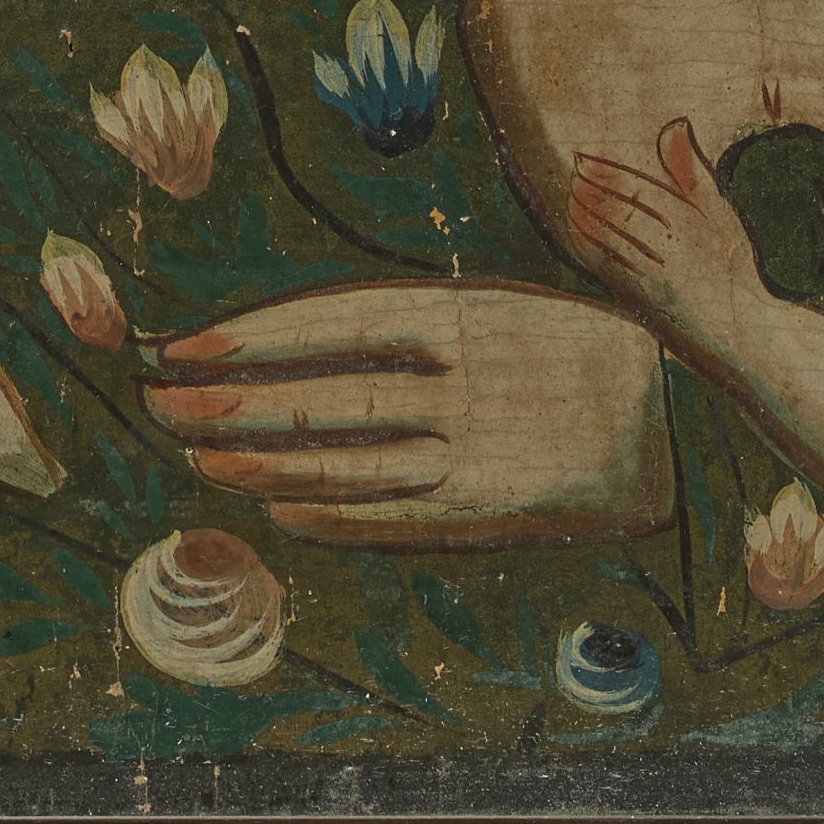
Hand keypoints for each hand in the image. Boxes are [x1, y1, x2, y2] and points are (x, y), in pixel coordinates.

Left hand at [143, 278, 671, 543]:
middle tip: (158, 403)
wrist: (665, 417)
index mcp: (459, 315)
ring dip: (259, 465)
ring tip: (196, 458)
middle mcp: (456, 386)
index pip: (328, 324)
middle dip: (228, 403)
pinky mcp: (482, 514)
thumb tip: (291, 338)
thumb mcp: (492, 303)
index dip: (248, 336)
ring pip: (342, 465)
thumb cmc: (558, 345)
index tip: (180, 343)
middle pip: (319, 398)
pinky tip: (273, 509)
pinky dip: (323, 517)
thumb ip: (406, 320)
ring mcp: (469, 456)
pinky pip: (386, 520)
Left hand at [567, 121, 762, 355]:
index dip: (613, 171)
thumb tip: (675, 125)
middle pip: (623, 210)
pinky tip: (577, 225)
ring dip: (587, 211)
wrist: (745, 332)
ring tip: (572, 189)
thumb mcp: (721, 216)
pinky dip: (589, 243)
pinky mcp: (643, 301)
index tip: (591, 154)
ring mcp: (655, 278)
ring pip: (612, 237)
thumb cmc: (734, 267)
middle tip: (576, 165)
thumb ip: (693, 173)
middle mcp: (672, 250)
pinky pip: (608, 266)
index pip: (644, 191)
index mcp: (693, 227)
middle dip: (596, 186)